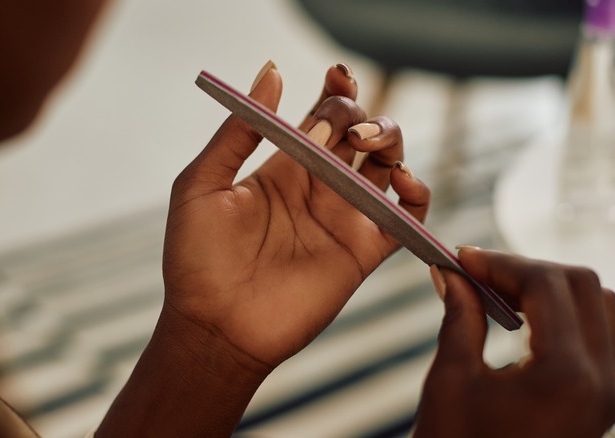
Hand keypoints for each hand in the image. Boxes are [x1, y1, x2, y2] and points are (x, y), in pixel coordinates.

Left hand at [97, 62, 429, 436]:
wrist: (214, 327)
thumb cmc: (196, 259)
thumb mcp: (201, 185)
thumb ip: (238, 131)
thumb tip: (272, 71)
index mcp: (283, 167)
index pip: (320, 116)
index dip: (336, 90)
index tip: (337, 74)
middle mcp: (318, 187)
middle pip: (359, 133)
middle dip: (360, 112)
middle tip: (346, 124)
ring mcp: (343, 218)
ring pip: (388, 165)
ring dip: (391, 140)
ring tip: (368, 141)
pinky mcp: (363, 252)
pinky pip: (406, 218)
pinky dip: (417, 195)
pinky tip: (402, 180)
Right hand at [415, 248, 614, 437]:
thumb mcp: (452, 382)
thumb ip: (459, 317)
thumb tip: (452, 275)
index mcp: (566, 377)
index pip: (548, 284)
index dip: (501, 261)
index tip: (464, 259)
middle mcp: (600, 383)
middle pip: (582, 286)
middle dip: (527, 268)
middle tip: (477, 271)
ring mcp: (605, 395)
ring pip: (596, 307)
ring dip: (548, 288)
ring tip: (497, 292)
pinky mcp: (597, 403)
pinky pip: (593, 337)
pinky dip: (558, 315)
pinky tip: (516, 319)